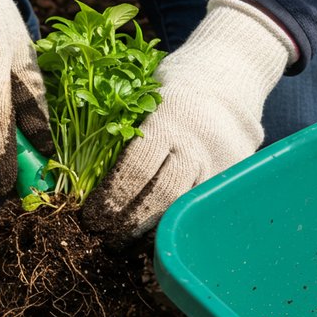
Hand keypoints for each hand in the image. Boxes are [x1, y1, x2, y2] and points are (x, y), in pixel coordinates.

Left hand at [82, 0, 298, 241]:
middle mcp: (194, 145)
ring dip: (153, 229)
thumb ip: (124, 128)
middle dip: (130, 221)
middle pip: (159, 195)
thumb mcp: (146, 95)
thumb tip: (83, 166)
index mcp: (166, 120)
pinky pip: (202, 204)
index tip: (94, 215)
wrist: (230, 75)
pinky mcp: (233, 174)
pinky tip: (160, 231)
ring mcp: (218, 162)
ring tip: (129, 241)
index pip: (135, 169)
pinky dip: (180, 220)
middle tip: (107, 237)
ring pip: (183, 205)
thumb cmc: (174, 87)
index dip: (112, 197)